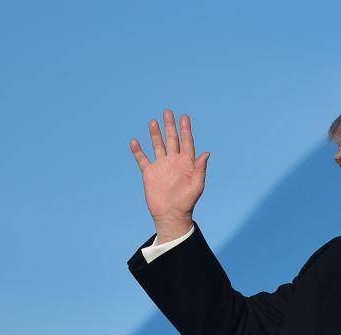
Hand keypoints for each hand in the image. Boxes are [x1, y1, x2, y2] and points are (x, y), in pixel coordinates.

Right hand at [130, 109, 209, 241]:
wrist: (171, 215)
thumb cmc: (187, 202)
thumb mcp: (197, 185)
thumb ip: (200, 169)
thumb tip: (206, 153)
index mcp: (186, 163)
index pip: (186, 142)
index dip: (185, 130)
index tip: (184, 117)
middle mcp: (173, 161)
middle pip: (171, 140)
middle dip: (170, 126)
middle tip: (168, 112)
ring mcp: (161, 166)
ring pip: (157, 146)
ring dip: (155, 134)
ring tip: (153, 122)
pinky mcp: (149, 173)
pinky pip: (143, 159)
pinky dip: (138, 151)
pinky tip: (134, 142)